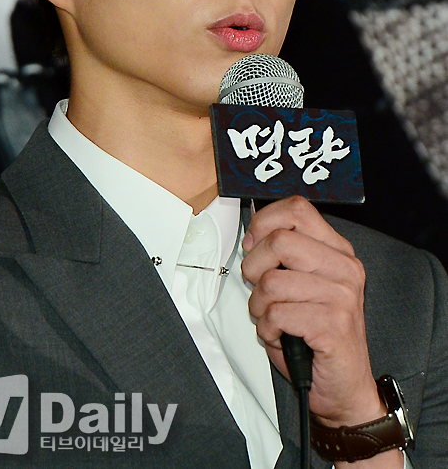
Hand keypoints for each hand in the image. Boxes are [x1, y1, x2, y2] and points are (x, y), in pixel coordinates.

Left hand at [241, 196, 384, 427]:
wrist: (345, 388)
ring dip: (258, 305)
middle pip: (280, 241)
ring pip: (272, 281)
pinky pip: (277, 314)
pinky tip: (279, 335)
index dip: (264, 222)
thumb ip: (283, 257)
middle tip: (258, 288)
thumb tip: (252, 234)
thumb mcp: (300, 286)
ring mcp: (342, 296)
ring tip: (270, 318)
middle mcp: (344, 268)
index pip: (297, 209)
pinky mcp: (333, 325)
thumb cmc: (315, 336)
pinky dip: (267, 328)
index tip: (253, 246)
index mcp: (337, 251)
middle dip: (254, 266)